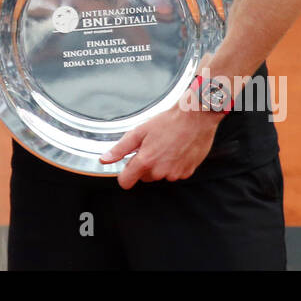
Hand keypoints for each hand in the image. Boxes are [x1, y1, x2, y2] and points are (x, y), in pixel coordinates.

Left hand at [98, 104, 221, 189]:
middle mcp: (160, 171)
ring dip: (160, 165)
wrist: (196, 118)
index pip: (126, 182)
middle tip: (152, 146)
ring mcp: (175, 173)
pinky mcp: (187, 172)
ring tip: (166, 146)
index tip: (128, 167)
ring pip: (160, 175)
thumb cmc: (169, 122)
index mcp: (145, 161)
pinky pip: (175, 173)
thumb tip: (104, 160)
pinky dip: (174, 165)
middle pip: (144, 177)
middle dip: (145, 165)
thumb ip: (120, 148)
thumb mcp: (139, 131)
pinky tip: (177, 150)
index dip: (124, 175)